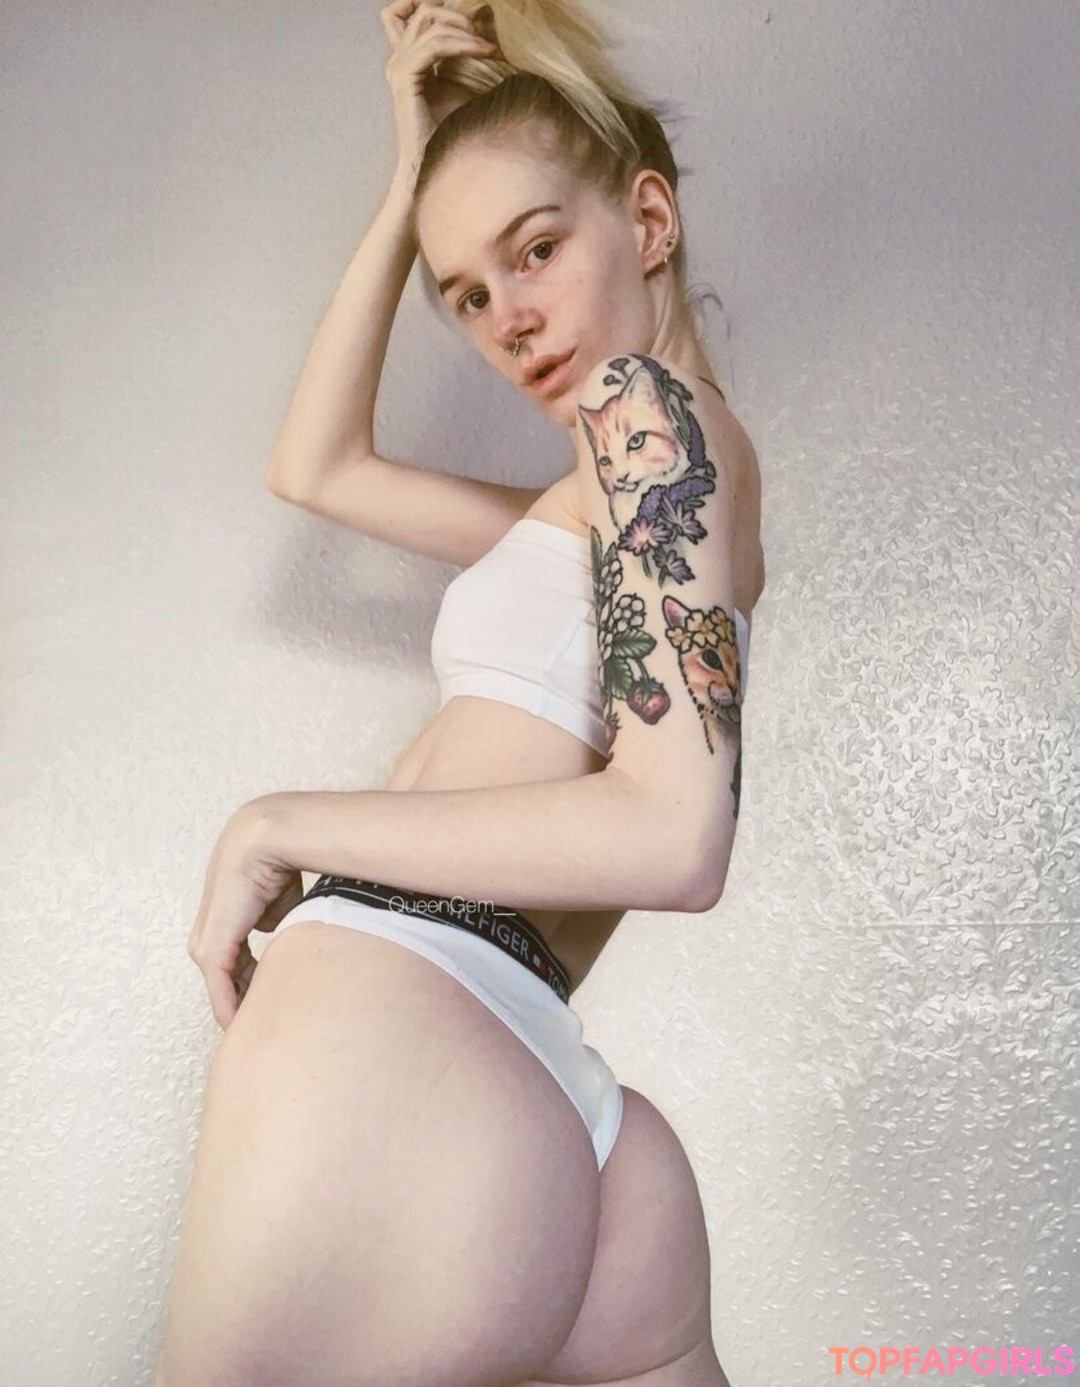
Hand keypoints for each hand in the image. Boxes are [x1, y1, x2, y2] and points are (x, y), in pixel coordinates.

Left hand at [187, 802, 305, 1031]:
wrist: (264, 843)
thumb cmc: (277, 863)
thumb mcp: (280, 901)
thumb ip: (278, 921)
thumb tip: (281, 936)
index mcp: (222, 920)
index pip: (236, 963)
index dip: (254, 985)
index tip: (272, 1003)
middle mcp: (207, 933)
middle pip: (229, 980)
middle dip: (248, 1000)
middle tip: (268, 1023)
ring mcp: (206, 943)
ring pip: (224, 988)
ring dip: (242, 1007)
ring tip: (261, 1028)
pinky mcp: (210, 949)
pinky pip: (221, 989)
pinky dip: (232, 1008)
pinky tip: (244, 1025)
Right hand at [380, 0, 497, 175]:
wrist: (439, 167)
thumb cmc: (454, 134)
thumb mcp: (466, 86)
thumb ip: (469, 56)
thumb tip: (493, 32)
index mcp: (410, 59)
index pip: (409, 10)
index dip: (438, 6)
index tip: (475, 21)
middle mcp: (399, 59)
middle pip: (424, 10)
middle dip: (459, 16)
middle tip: (487, 36)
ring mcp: (399, 68)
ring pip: (429, 21)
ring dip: (465, 29)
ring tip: (490, 47)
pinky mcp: (405, 79)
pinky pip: (434, 45)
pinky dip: (462, 45)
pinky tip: (485, 52)